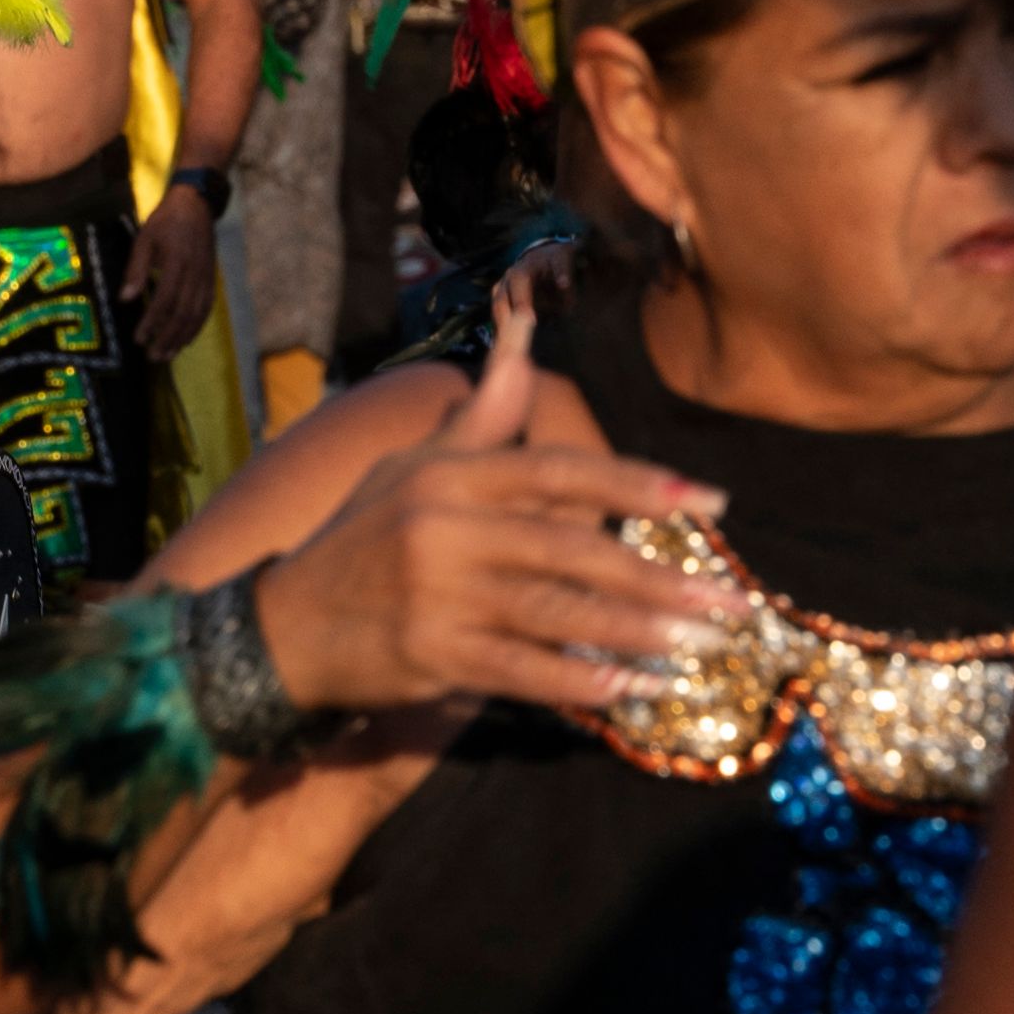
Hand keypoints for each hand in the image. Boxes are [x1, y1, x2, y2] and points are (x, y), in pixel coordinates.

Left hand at [122, 184, 220, 359]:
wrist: (197, 205)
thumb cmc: (166, 221)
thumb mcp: (145, 238)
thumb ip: (136, 269)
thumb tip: (125, 299)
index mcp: (177, 262)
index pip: (165, 300)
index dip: (152, 322)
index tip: (139, 339)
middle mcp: (195, 273)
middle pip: (182, 313)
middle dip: (167, 338)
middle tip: (152, 356)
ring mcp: (206, 278)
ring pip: (196, 315)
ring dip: (181, 338)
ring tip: (166, 355)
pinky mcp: (211, 280)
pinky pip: (206, 309)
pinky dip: (196, 328)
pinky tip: (184, 340)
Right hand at [249, 274, 740, 717]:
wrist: (282, 628)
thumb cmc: (361, 539)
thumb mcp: (412, 464)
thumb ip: (481, 411)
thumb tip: (524, 324)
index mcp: (449, 475)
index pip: (559, 471)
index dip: (638, 485)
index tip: (709, 502)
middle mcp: (444, 528)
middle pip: (571, 550)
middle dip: (658, 578)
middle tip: (731, 602)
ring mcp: (437, 595)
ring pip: (559, 614)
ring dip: (637, 634)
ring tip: (699, 647)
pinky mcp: (433, 656)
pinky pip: (526, 672)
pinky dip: (582, 684)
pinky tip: (632, 690)